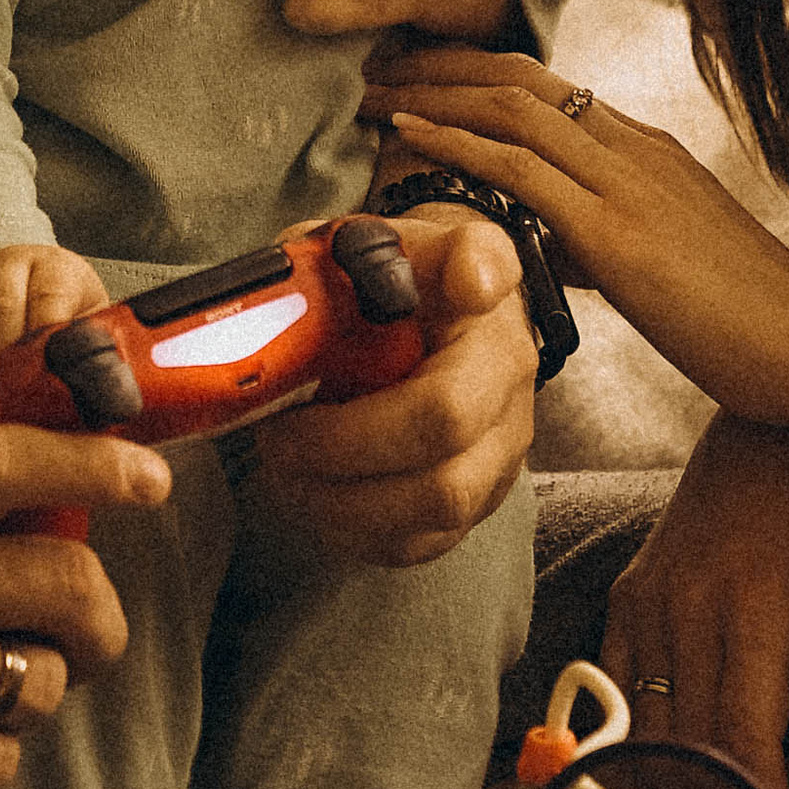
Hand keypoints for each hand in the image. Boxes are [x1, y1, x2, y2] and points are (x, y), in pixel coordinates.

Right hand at [0, 243, 113, 385]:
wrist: (17, 279)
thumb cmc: (64, 305)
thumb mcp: (87, 310)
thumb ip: (94, 339)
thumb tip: (104, 382)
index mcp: (53, 266)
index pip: (46, 297)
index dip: (45, 336)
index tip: (51, 371)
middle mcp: (8, 266)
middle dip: (11, 356)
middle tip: (25, 390)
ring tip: (9, 393)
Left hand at [254, 205, 535, 564]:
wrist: (431, 326)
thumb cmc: (388, 292)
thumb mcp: (368, 246)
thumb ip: (354, 249)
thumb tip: (338, 263)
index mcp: (479, 299)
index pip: (487, 275)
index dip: (476, 277)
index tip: (459, 282)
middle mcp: (509, 378)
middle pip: (446, 428)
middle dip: (343, 445)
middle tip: (279, 437)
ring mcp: (501, 451)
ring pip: (438, 505)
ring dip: (341, 501)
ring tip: (286, 473)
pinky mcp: (476, 503)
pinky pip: (421, 542)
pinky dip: (355, 532)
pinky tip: (314, 499)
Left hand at [363, 43, 788, 438]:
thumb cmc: (746, 323)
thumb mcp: (662, 262)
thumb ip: (599, 241)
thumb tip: (542, 244)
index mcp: (648, 150)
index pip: (547, 88)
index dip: (475, 73)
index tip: (420, 76)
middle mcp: (635, 148)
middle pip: (519, 78)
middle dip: (441, 65)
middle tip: (380, 67)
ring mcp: (628, 183)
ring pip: (512, 108)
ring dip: (432, 94)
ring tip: (374, 94)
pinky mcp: (619, 231)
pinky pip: (521, 167)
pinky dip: (455, 142)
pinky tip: (408, 138)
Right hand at [601, 412, 788, 788]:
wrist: (765, 424)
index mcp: (754, 604)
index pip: (742, 734)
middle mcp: (688, 603)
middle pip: (688, 743)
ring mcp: (648, 596)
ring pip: (646, 723)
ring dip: (676, 787)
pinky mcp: (627, 592)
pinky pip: (618, 683)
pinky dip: (636, 735)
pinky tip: (668, 771)